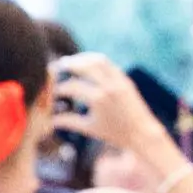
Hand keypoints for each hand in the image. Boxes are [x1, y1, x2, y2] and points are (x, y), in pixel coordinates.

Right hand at [50, 53, 165, 154]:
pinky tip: (87, 65)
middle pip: (84, 66)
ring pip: (98, 60)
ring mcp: (119, 81)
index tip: (52, 91)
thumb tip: (49, 120)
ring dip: (82, 59)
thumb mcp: (90, 128)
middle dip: (68, 65)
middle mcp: (109, 87)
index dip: (58, 88)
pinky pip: (109, 64)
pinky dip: (96, 61)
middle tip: (56, 67)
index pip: (72, 86)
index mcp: (98, 99)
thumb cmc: (115, 134)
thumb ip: (69, 121)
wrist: (143, 133)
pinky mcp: (126, 80)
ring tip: (70, 62)